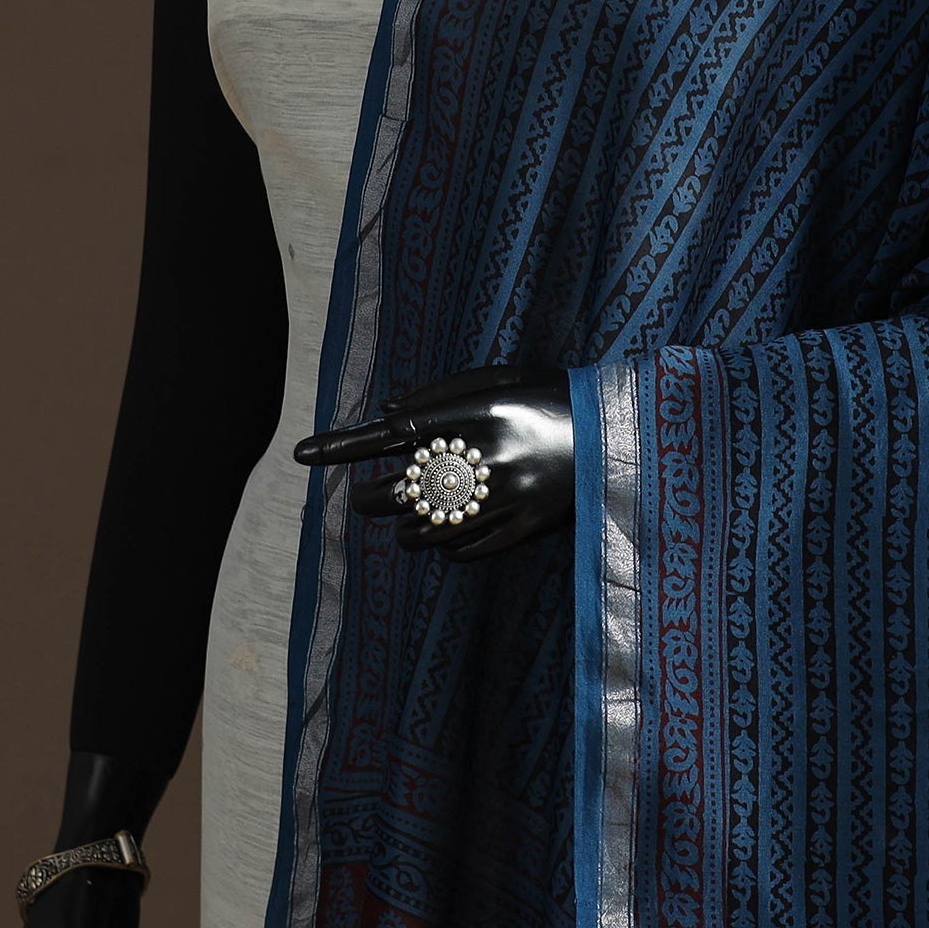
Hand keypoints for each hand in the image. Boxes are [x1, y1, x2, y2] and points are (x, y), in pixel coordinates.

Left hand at [294, 365, 573, 562]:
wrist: (624, 434)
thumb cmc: (556, 395)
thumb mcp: (503, 378)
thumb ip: (443, 394)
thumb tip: (386, 413)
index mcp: (478, 412)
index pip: (392, 434)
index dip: (344, 445)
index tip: (304, 454)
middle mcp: (488, 456)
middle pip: (402, 489)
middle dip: (370, 498)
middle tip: (361, 499)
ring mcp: (507, 496)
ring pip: (428, 528)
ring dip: (404, 531)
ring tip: (401, 526)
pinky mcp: (526, 528)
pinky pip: (464, 550)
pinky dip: (444, 548)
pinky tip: (441, 541)